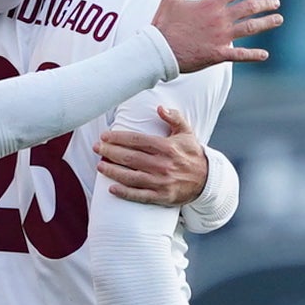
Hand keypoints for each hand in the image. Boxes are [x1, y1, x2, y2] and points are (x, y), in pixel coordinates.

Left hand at [97, 106, 211, 205]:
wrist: (208, 180)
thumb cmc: (193, 154)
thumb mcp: (186, 132)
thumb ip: (174, 117)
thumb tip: (160, 108)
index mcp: (166, 147)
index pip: (136, 140)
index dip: (118, 137)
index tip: (105, 136)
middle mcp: (162, 164)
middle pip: (130, 157)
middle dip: (110, 151)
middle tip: (96, 148)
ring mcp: (161, 182)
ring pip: (131, 176)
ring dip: (112, 171)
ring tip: (99, 165)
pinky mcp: (161, 196)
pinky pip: (139, 195)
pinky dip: (125, 193)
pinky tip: (111, 189)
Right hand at [148, 0, 278, 71]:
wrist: (159, 50)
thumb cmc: (165, 24)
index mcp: (210, 4)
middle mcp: (219, 19)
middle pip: (249, 8)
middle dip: (265, 3)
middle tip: (276, 2)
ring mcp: (220, 37)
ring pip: (250, 28)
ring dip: (266, 23)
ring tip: (278, 19)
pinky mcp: (218, 54)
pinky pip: (240, 55)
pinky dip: (253, 55)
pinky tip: (264, 54)